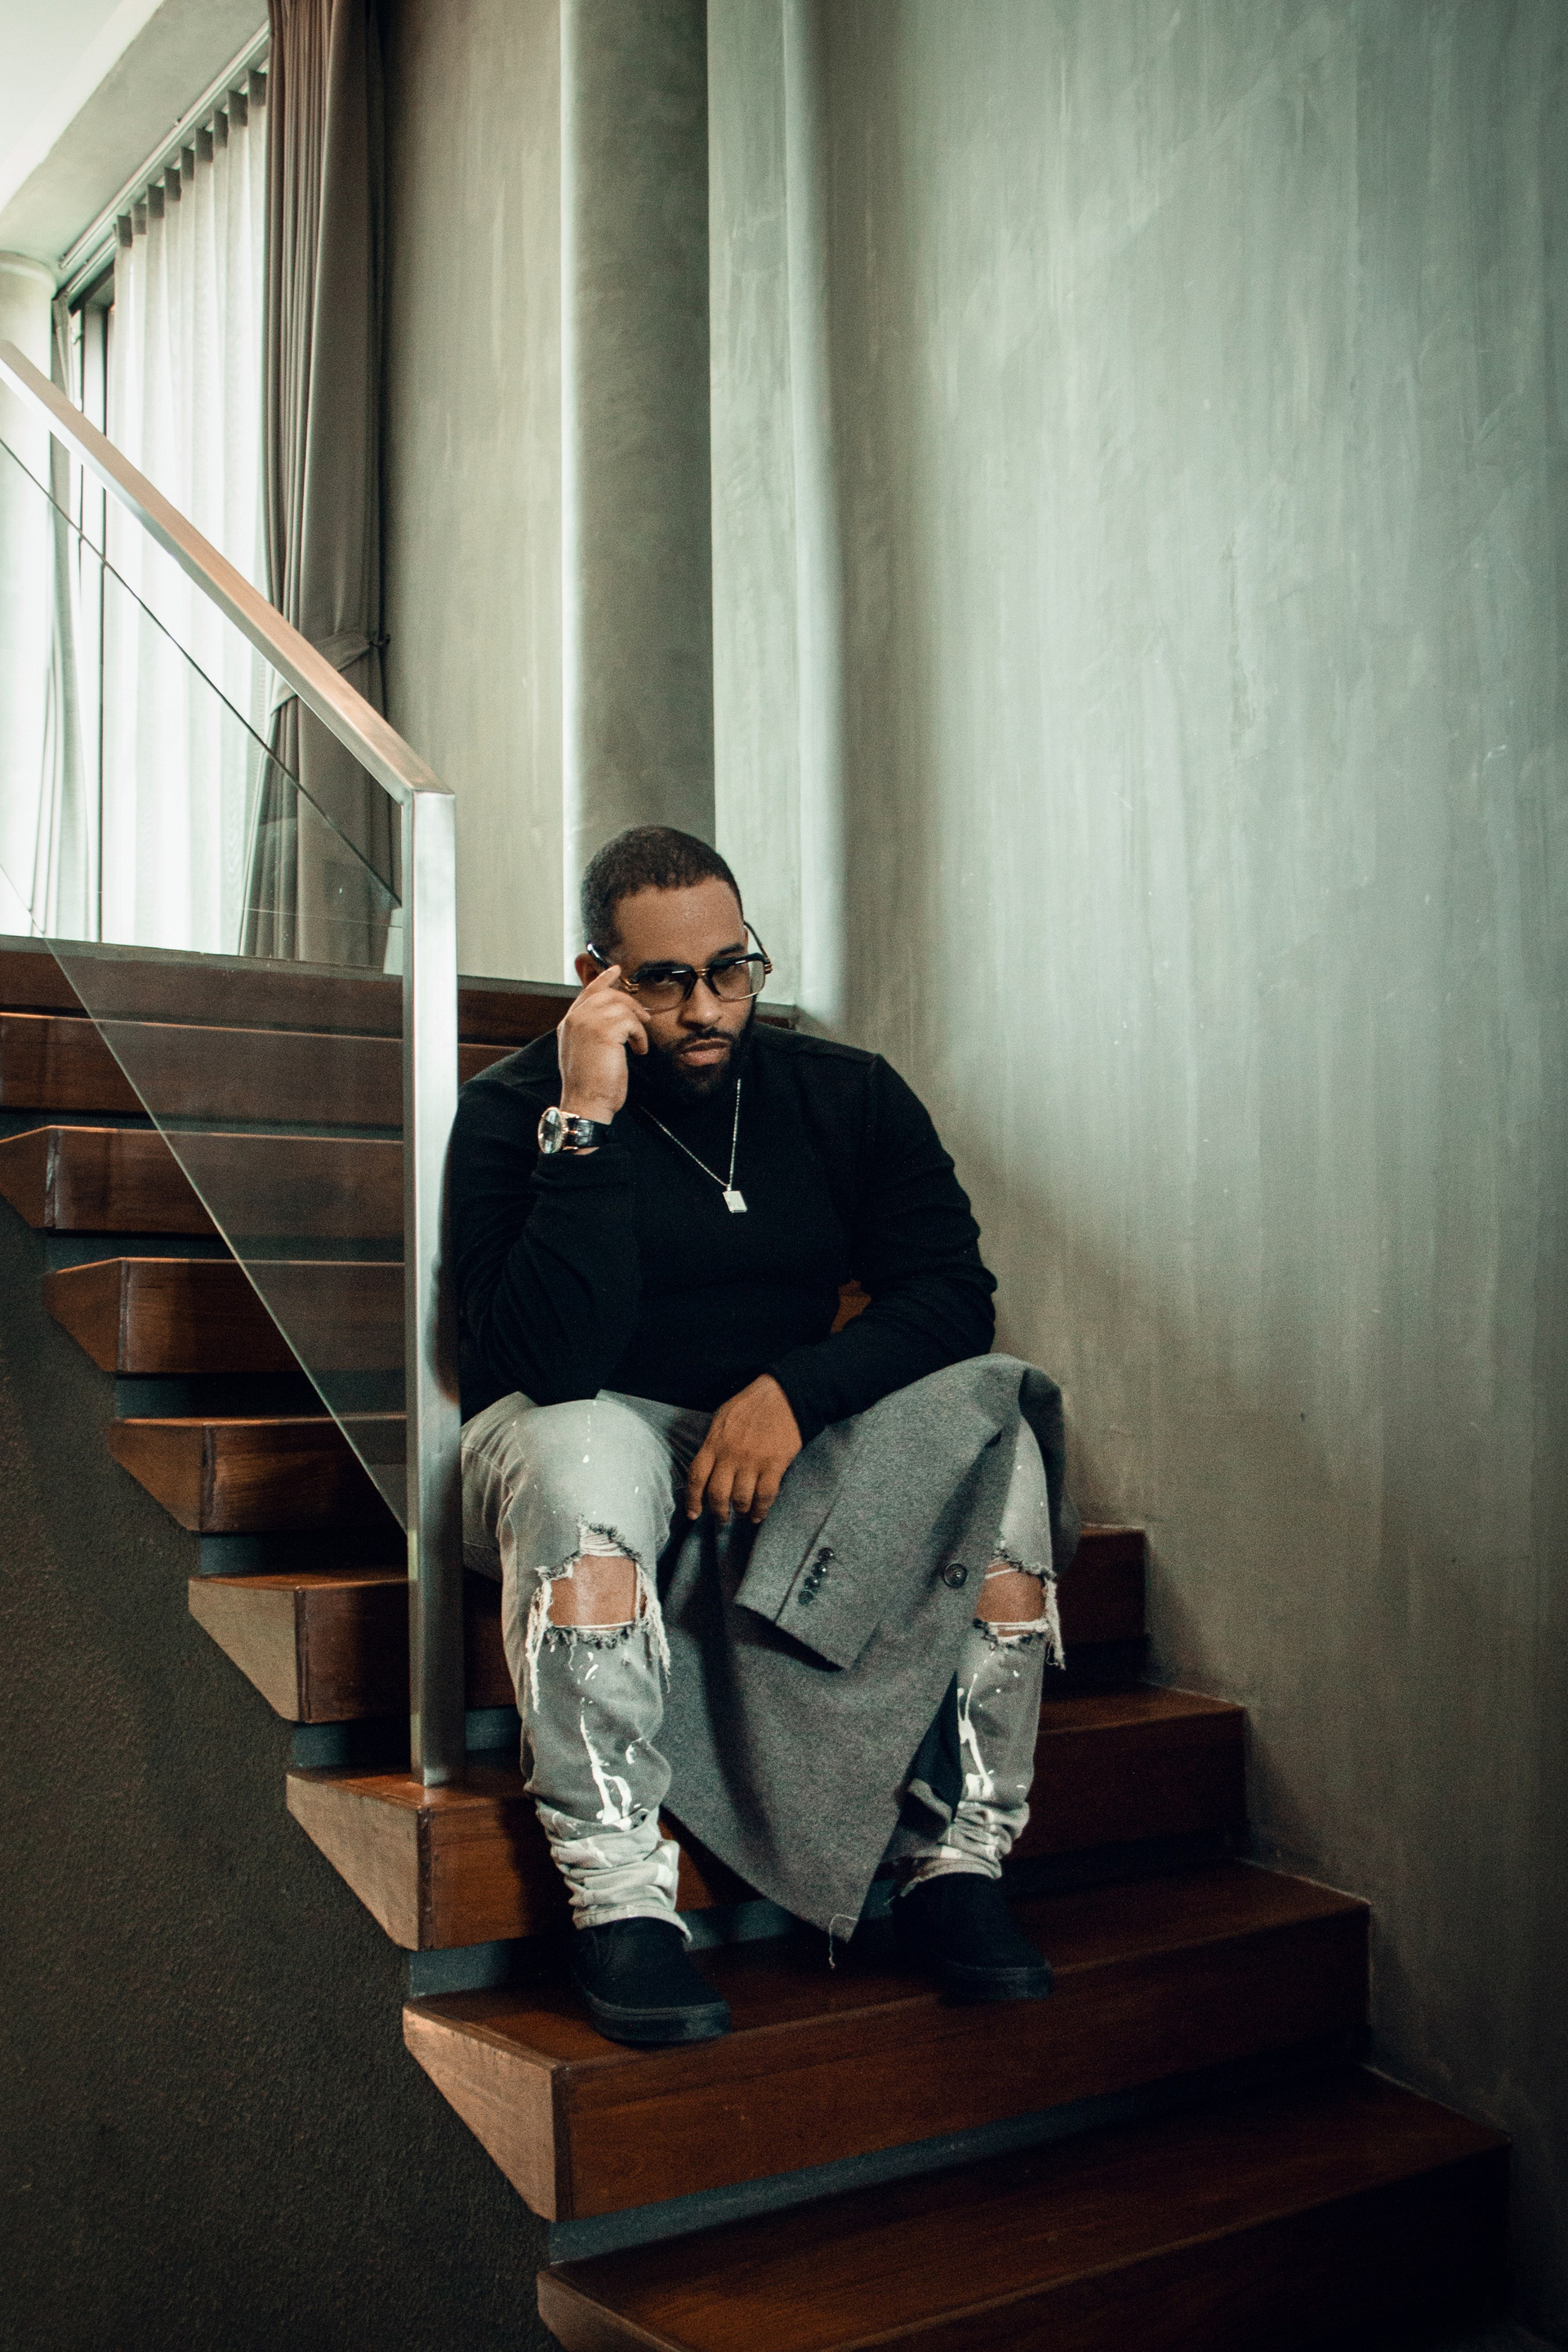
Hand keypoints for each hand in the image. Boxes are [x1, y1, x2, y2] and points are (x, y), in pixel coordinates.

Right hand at [557, 964, 649, 1121]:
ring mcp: (587, 1022)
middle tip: (643, 1018)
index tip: (616, 970)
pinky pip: (631, 1021)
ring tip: (638, 1043)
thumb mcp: (587, 1053)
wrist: (586, 1103)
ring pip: (622, 1006)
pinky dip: (640, 1036)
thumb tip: (616, 1022)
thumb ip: (593, 1032)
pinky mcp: (604, 1030)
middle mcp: (575, 1019)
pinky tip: (638, 1051)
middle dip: (630, 1003)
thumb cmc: (590, 1086)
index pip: (587, 992)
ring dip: (636, 1025)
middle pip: (608, 994)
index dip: (603, 979)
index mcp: (569, 1024)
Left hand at [686, 1376, 802, 1525]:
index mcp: (714, 1443)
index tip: (693, 1514)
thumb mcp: (721, 1418)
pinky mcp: (774, 1464)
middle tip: (722, 1519)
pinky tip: (758, 1515)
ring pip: (741, 1499)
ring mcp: (753, 1461)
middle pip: (718, 1494)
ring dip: (740, 1511)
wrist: (783, 1395)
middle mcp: (730, 1455)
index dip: (693, 1499)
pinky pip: (765, 1495)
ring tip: (742, 1514)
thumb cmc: (750, 1404)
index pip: (697, 1477)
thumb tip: (707, 1468)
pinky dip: (761, 1510)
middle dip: (718, 1512)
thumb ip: (713, 1443)